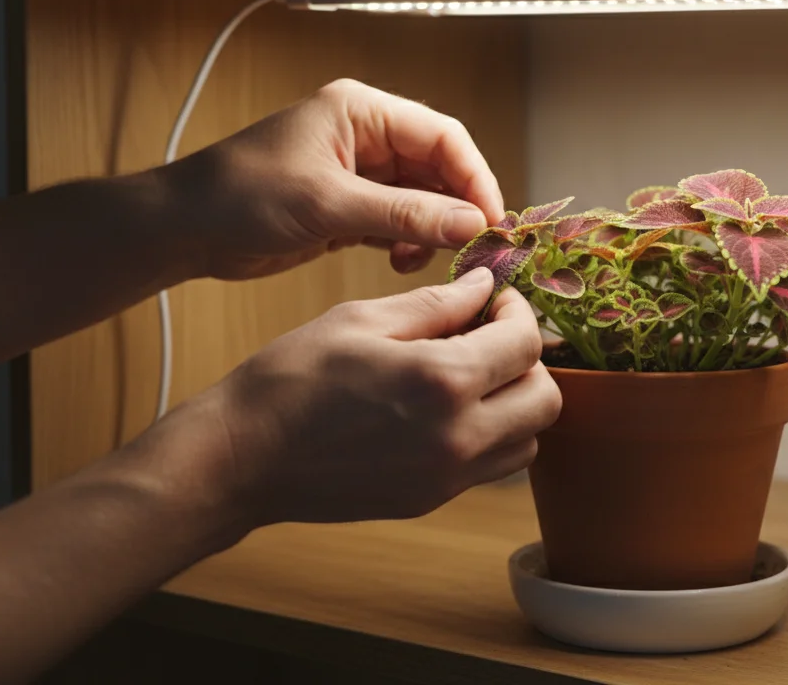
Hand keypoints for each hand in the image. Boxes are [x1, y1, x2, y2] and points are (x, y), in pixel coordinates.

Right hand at [159, 266, 560, 528]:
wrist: (242, 458)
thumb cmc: (290, 380)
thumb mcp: (362, 319)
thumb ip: (436, 304)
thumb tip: (485, 287)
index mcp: (443, 381)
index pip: (526, 344)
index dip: (519, 312)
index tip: (496, 300)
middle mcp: (458, 437)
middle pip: (546, 399)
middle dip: (529, 360)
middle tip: (492, 336)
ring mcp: (447, 477)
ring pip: (529, 440)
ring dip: (517, 402)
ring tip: (474, 374)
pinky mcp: (431, 499)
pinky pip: (491, 466)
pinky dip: (492, 434)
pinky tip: (449, 408)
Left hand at [163, 78, 505, 280]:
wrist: (183, 230)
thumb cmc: (240, 198)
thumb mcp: (328, 204)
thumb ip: (404, 214)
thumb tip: (471, 223)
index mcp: (362, 112)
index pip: (443, 137)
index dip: (475, 177)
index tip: (492, 221)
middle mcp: (367, 136)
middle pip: (439, 168)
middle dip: (456, 208)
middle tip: (471, 249)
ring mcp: (358, 172)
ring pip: (423, 198)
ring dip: (431, 230)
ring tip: (418, 258)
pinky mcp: (348, 205)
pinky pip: (399, 221)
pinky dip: (407, 242)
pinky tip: (398, 261)